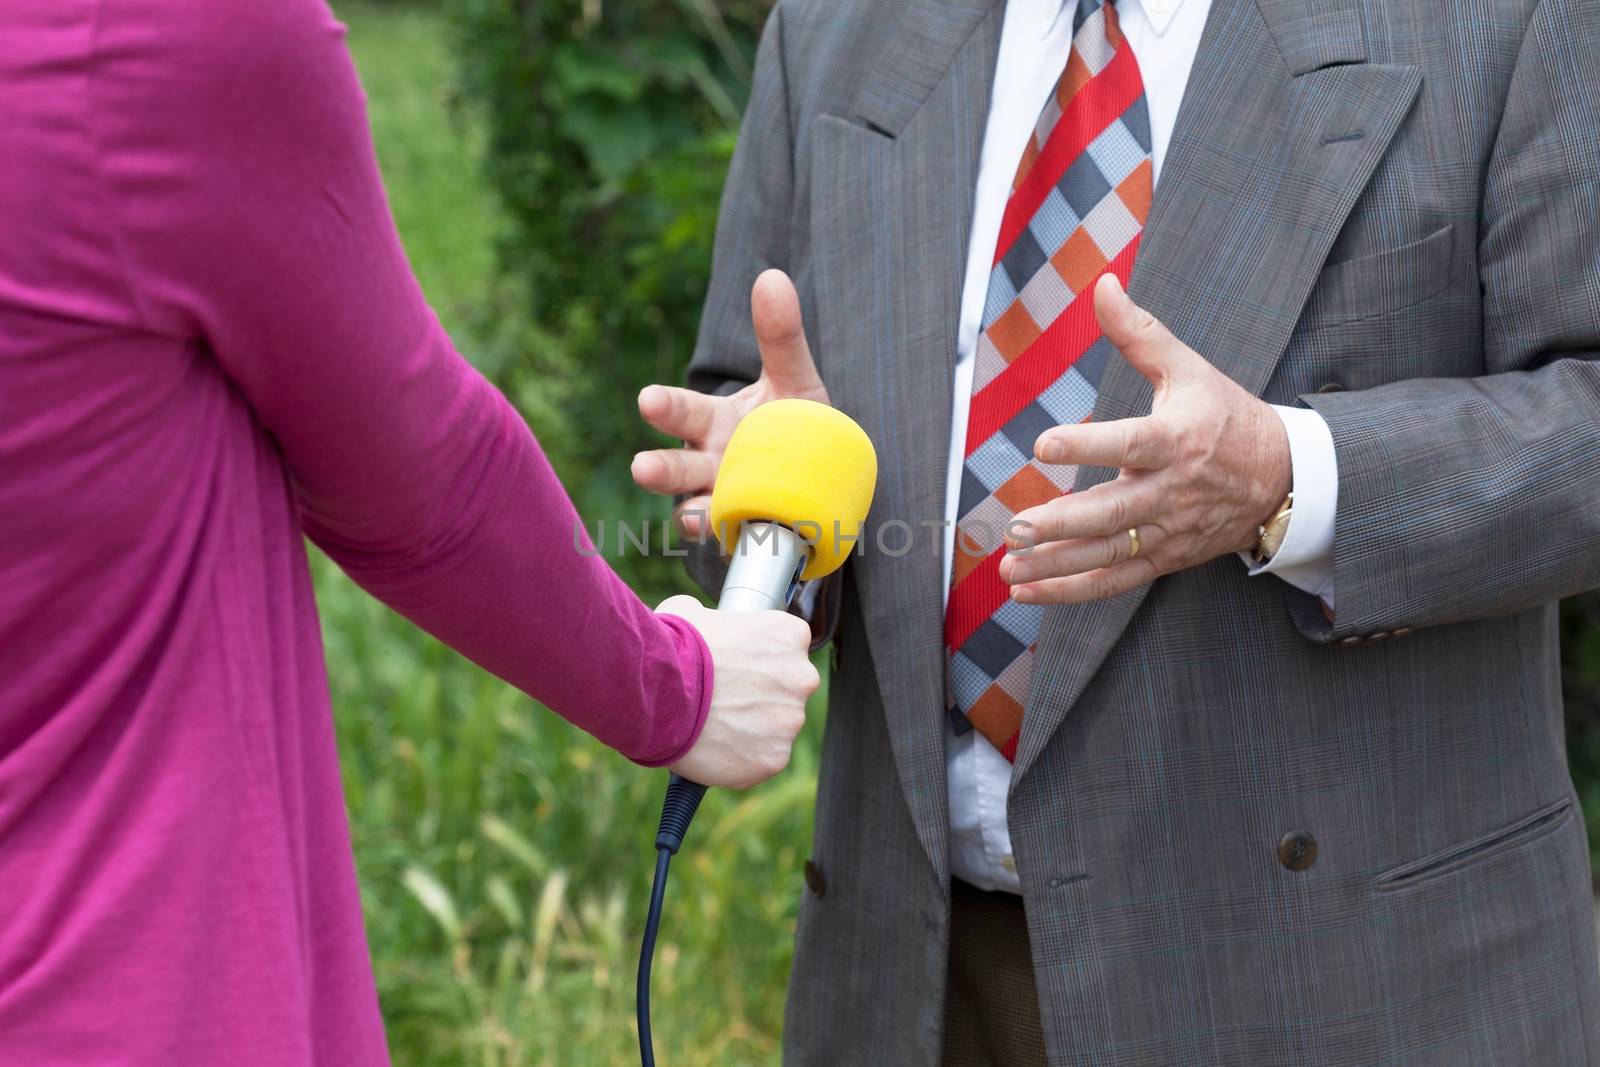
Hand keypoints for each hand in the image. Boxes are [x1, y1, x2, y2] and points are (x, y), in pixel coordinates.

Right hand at [632, 270, 829, 538]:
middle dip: (659, 468)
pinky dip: (728, 538)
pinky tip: (732, 536)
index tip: (648, 400)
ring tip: (695, 516)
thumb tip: (771, 277)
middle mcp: (708, 462)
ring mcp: (722, 499)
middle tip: (643, 468)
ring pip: (692, 508)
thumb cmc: (795, 422)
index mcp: (714, 422)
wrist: (826, 474)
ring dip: (691, 513)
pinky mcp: (743, 529)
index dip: (665, 407)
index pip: (682, 411)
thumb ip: (781, 336)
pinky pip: (728, 538)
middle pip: (676, 466)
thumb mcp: (795, 380)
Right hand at [655, 595, 818, 788]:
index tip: (736, 665)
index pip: (788, 646)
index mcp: (790, 635)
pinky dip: (742, 756)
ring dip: (752, 726)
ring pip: (776, 726)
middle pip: (788, 688)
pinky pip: (762, 758)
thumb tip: (705, 624)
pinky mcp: (773, 758)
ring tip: (713, 723)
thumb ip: (716, 620)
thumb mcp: (693, 612)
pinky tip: (715, 745)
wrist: (657, 691)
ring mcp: (790, 720)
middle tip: (725, 698)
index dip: (758, 657)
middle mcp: (801, 677)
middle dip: (761, 694)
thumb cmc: (672, 646)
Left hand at [999, 274, 1290, 604]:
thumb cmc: (1224, 417)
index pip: (1129, 444)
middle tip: (1018, 528)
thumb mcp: (1187, 369)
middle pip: (1114, 512)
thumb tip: (1102, 283)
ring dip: (1057, 566)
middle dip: (1064, 524)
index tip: (1043, 445)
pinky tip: (1028, 591)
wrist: (1283, 479)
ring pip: (1109, 554)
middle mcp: (1172, 491)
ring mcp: (1167, 531)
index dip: (1087, 446)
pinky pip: (1115, 580)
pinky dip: (1072, 591)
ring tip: (1011, 569)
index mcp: (1177, 440)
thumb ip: (1138, 332)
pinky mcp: (1163, 559)